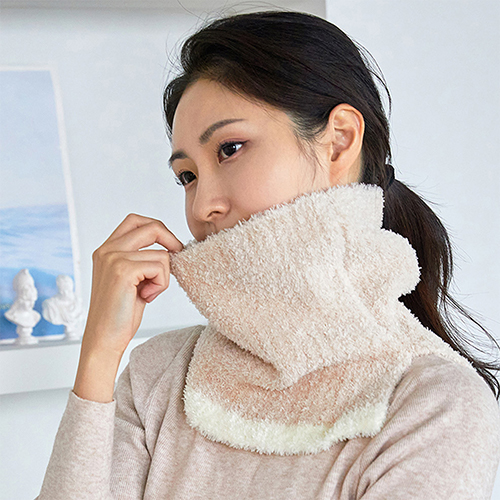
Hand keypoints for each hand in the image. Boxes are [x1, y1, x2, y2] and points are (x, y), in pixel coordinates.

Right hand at [81, 213, 183, 356]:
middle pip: (151, 227)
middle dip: (171, 241)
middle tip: (178, 257)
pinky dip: (161, 284)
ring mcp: (113, 258)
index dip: (158, 229)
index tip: (171, 246)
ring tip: (149, 293)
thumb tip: (172, 248)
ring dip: (164, 276)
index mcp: (106, 249)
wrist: (104, 339)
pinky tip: (147, 297)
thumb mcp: (132, 279)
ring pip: (162, 253)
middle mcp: (107, 249)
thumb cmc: (120, 312)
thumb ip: (142, 260)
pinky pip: (161, 267)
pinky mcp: (123, 271)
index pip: (136, 221)